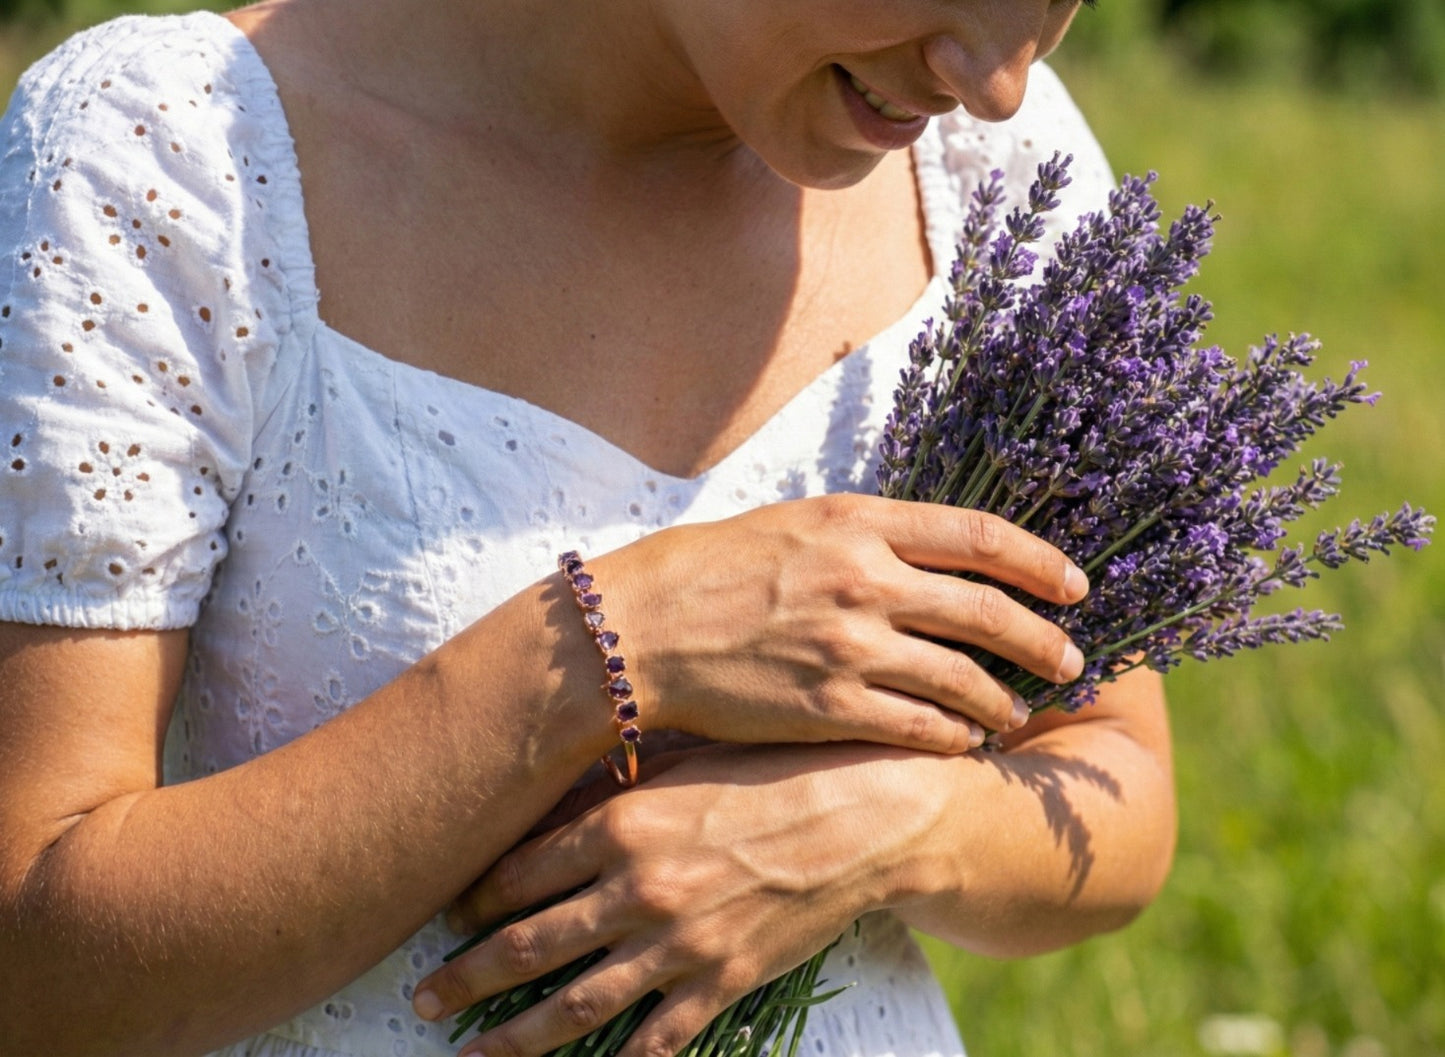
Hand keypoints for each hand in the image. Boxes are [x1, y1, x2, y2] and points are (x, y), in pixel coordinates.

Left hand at [413, 742, 938, 1056]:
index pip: (518, 873)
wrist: (865, 815)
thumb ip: (613, 792)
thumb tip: (548, 814)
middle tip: (424, 997)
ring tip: (470, 1055)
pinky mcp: (721, 983)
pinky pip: (656, 1041)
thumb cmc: (771, 771)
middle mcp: (636, 890)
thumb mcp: (683, 762)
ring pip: (575, 1007)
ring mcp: (678, 945)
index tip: (446, 915)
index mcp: (620, 824)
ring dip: (513, 1037)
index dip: (472, 899)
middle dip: (466, 976)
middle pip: (528, 946)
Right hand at [593, 493, 1086, 750]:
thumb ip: (867, 535)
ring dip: (1004, 700)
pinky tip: (965, 742)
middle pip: (990, 613)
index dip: (1041, 562)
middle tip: (1072, 662)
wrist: (642, 628)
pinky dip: (954, 737)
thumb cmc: (713, 569)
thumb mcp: (796, 524)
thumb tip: (932, 550)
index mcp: (860, 523)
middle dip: (1044, 641)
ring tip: (1019, 713)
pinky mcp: (830, 708)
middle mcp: (865, 581)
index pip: (981, 536)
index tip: (1076, 584)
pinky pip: (921, 729)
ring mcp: (851, 648)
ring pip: (964, 680)